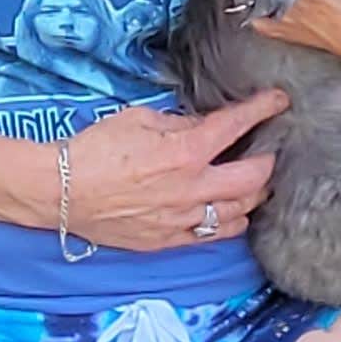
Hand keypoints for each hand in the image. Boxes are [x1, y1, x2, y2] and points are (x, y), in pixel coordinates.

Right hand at [59, 91, 281, 250]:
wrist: (62, 191)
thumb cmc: (94, 149)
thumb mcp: (137, 119)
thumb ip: (177, 123)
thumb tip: (201, 126)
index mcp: (185, 151)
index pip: (236, 125)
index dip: (262, 109)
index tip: (278, 101)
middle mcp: (193, 188)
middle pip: (253, 178)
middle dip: (268, 161)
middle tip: (270, 151)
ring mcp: (183, 219)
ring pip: (240, 212)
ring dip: (254, 195)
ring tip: (256, 184)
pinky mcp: (170, 240)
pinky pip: (213, 236)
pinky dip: (230, 223)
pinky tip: (232, 214)